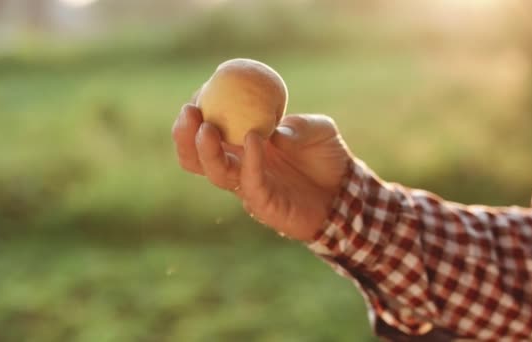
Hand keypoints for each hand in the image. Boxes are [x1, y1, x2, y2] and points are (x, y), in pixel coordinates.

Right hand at [172, 104, 350, 240]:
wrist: (346, 193)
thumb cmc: (328, 157)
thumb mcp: (320, 130)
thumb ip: (301, 125)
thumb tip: (276, 129)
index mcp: (242, 143)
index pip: (208, 129)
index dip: (197, 113)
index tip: (199, 92)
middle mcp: (239, 165)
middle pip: (197, 156)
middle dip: (185, 135)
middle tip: (189, 111)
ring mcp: (249, 185)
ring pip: (215, 172)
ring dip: (206, 151)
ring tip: (206, 128)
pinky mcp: (264, 205)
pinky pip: (250, 183)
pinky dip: (249, 161)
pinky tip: (253, 139)